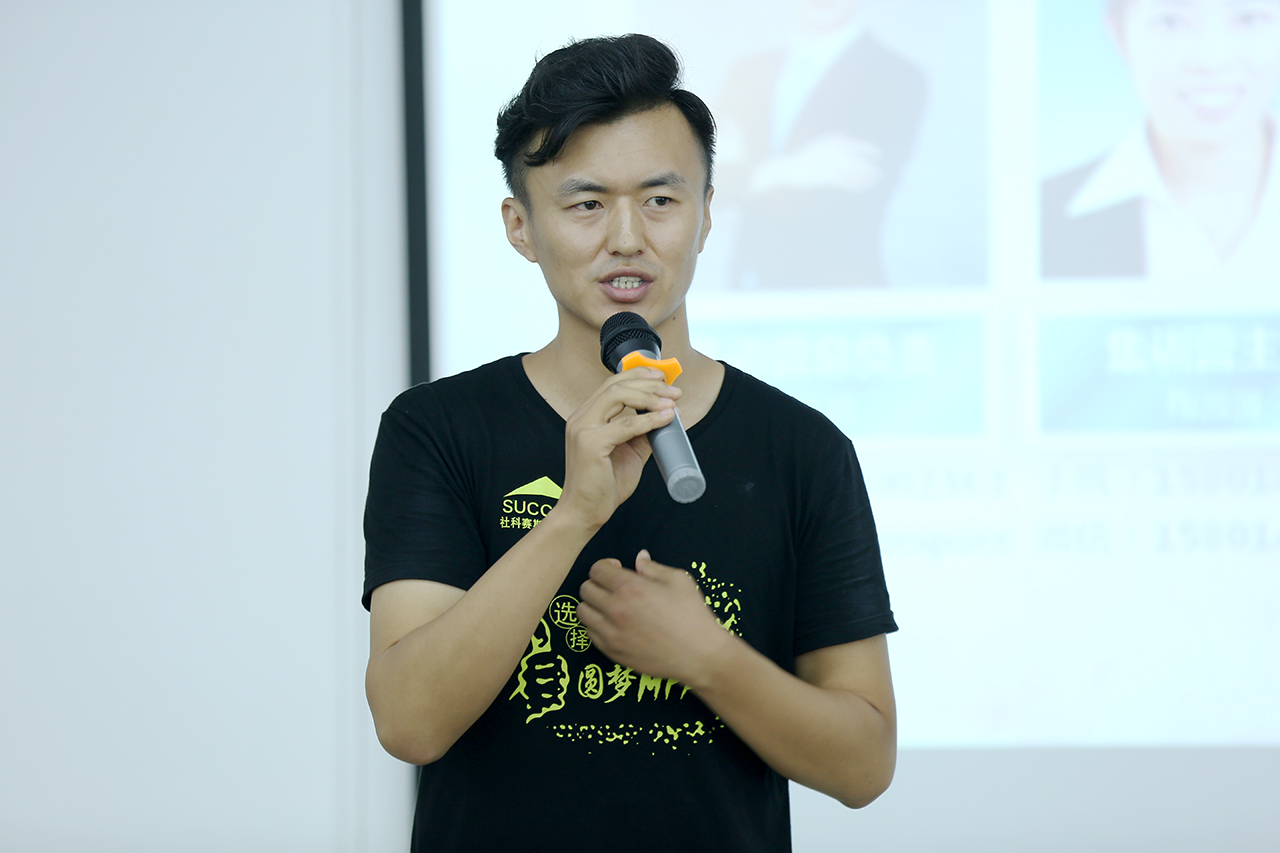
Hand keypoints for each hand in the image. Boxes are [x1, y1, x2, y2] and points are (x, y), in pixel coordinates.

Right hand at [557, 369, 680, 530]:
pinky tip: (665, 418)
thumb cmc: (603, 485)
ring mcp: (582, 428)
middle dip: (649, 384)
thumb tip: (666, 417)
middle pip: (616, 384)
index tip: (663, 378)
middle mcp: (581, 417)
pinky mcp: (589, 444)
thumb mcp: (629, 452)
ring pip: (618, 396)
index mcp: (587, 416)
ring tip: (671, 402)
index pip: (612, 384)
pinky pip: (625, 425)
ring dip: (649, 396)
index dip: (639, 375)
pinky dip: (649, 419)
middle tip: (674, 392)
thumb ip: (642, 433)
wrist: (585, 512)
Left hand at [577, 550, 734, 687]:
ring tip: (610, 606)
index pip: (597, 570)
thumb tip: (639, 558)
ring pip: (582, 612)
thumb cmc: (692, 615)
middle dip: (597, 583)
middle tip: (613, 588)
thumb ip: (653, 568)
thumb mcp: (679, 580)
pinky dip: (597, 626)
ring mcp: (611, 633)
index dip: (606, 566)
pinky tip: (614, 625)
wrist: (699, 655)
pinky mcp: (612, 652)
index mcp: (629, 587)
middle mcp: (614, 609)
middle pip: (585, 589)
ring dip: (593, 605)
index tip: (617, 570)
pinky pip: (589, 634)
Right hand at [749, 132, 881, 194]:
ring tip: (874, 181)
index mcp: (835, 141)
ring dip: (866, 177)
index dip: (870, 151)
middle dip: (870, 167)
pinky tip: (862, 187)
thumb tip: (844, 135)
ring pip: (855, 171)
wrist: (789, 167)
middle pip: (859, 160)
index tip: (879, 156)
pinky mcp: (827, 176)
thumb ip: (833, 138)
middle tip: (878, 174)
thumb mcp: (820, 142)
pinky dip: (856, 184)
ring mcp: (831, 164)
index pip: (858, 145)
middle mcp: (835, 151)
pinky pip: (846, 181)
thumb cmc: (805, 155)